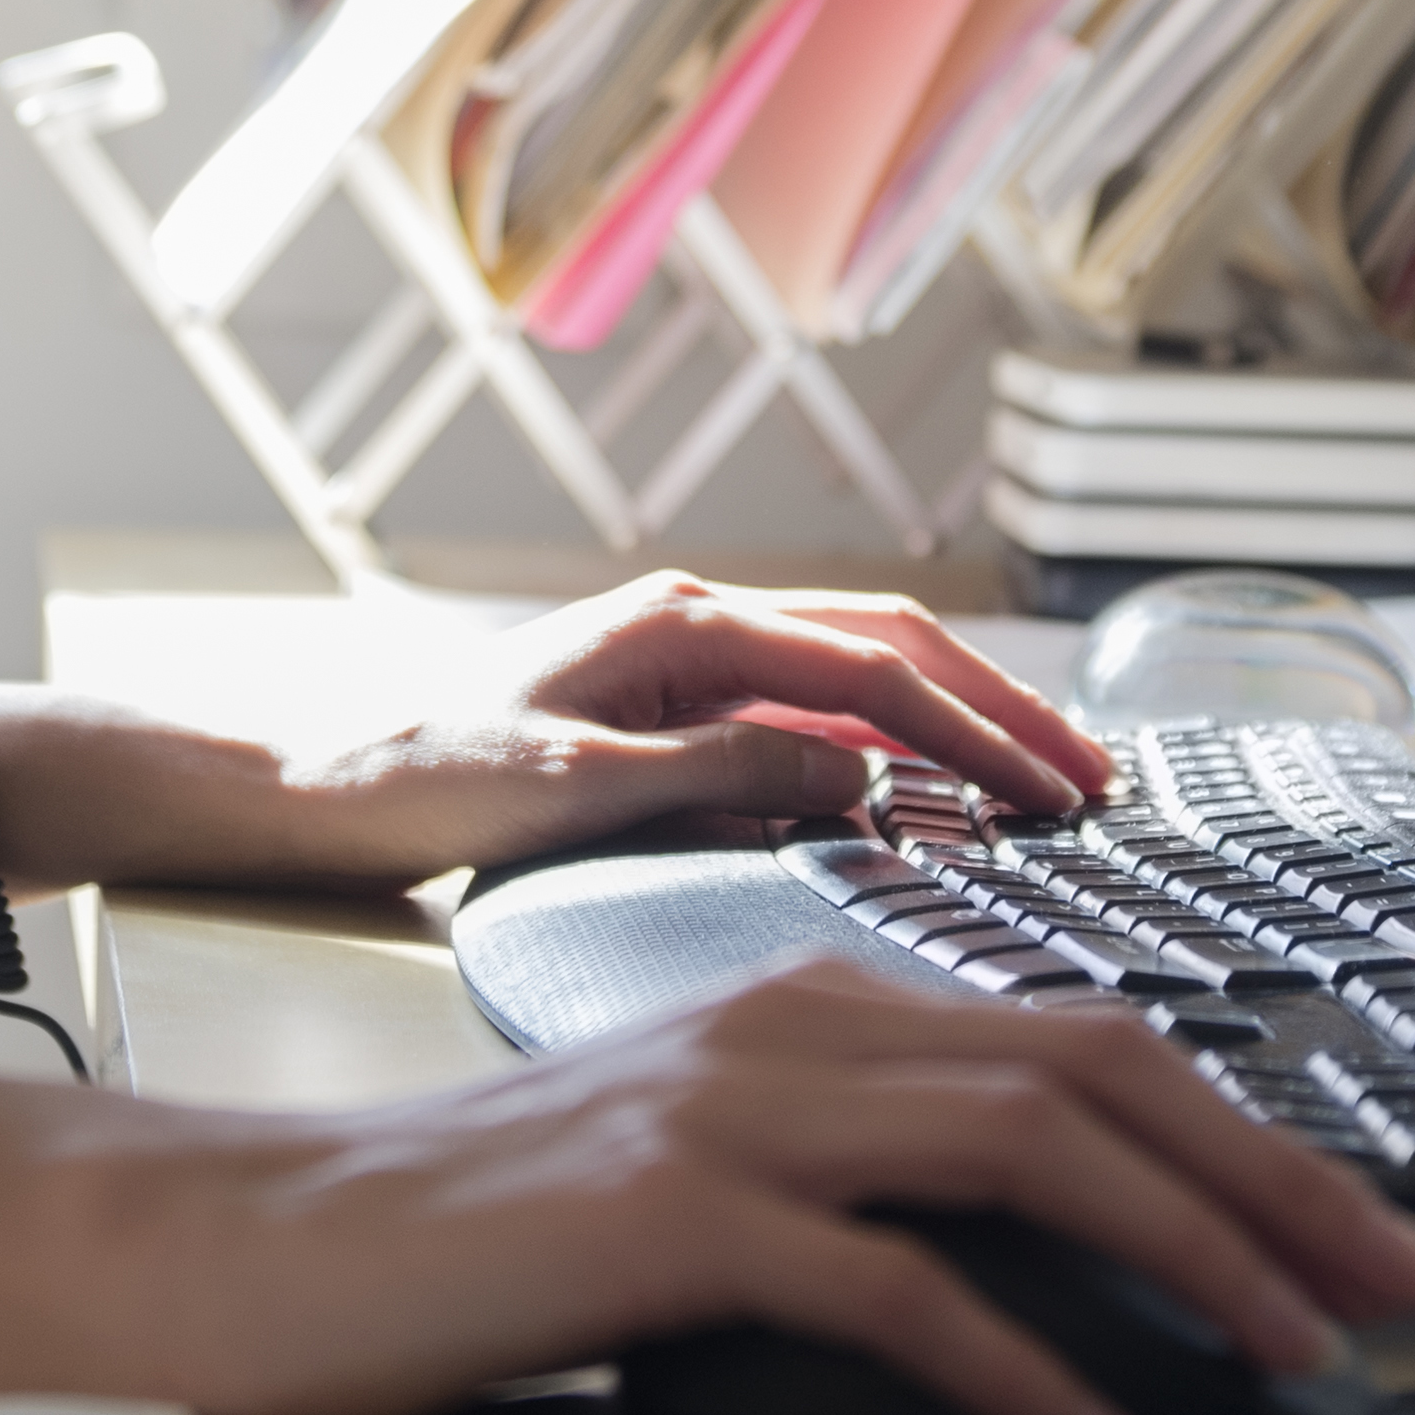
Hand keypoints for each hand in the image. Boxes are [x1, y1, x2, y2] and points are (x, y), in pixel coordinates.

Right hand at [124, 955, 1414, 1414]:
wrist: (268, 1237)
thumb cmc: (476, 1233)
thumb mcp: (698, 1177)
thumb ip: (850, 1183)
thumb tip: (1035, 1277)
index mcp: (808, 1003)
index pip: (1081, 1036)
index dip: (1244, 1124)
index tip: (1358, 1224)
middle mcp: (791, 1024)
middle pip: (1096, 1071)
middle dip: (1276, 1174)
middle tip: (1401, 1279)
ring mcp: (735, 1110)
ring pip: (1030, 1150)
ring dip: (1198, 1252)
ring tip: (1302, 1350)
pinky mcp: (674, 1212)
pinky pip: (905, 1293)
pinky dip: (1032, 1377)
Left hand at [269, 568, 1120, 885]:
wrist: (317, 788)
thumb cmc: (418, 785)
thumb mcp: (573, 788)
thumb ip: (721, 771)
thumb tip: (858, 770)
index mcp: (680, 625)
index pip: (874, 673)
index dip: (979, 734)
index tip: (1058, 794)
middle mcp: (693, 620)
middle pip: (893, 646)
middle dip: (1004, 708)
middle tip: (1097, 777)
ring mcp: (686, 655)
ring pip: (865, 666)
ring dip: (962, 715)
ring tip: (1050, 772)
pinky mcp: (675, 699)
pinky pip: (816, 703)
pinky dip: (898, 735)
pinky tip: (939, 780)